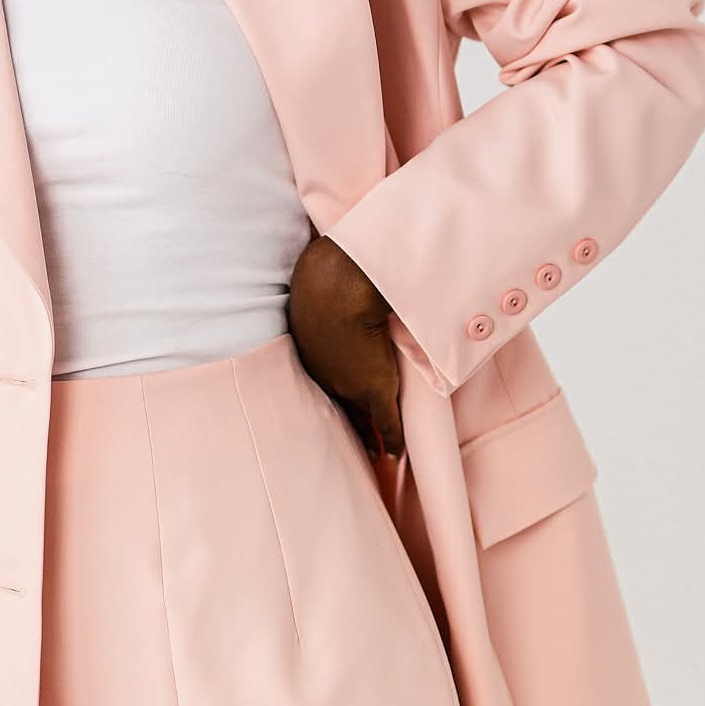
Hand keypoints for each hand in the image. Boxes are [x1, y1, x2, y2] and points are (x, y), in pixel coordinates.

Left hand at [286, 233, 405, 460]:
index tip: (334, 400)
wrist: (340, 282)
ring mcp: (348, 384)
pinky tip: (396, 453)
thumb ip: (321, 272)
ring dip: (369, 435)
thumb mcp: (317, 274)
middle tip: (353, 440)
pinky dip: (392, 440)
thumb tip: (323, 249)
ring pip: (358, 418)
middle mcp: (323, 370)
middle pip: (334, 403)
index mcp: (308, 345)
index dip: (329, 389)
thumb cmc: (329, 270)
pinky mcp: (374, 391)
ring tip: (376, 455)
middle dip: (344, 420)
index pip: (320, 375)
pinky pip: (385, 424)